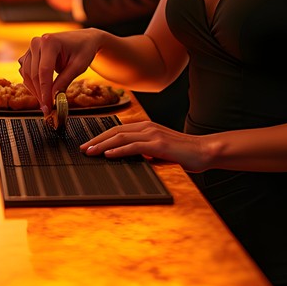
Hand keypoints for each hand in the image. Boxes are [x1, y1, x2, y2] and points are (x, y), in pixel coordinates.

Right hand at [17, 27, 103, 114]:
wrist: (83, 39)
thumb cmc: (83, 50)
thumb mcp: (78, 66)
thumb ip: (64, 81)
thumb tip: (53, 97)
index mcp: (50, 41)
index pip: (44, 71)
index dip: (45, 91)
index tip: (48, 105)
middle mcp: (37, 42)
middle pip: (33, 74)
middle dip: (40, 93)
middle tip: (47, 109)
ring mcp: (32, 48)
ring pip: (26, 74)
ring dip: (34, 90)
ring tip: (45, 102)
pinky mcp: (30, 54)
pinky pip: (25, 71)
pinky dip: (32, 83)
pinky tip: (41, 91)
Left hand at [80, 120, 210, 171]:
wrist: (204, 151)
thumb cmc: (183, 153)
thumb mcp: (159, 151)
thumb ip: (144, 152)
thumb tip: (130, 158)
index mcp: (146, 127)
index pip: (118, 130)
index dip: (101, 136)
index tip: (89, 145)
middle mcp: (147, 127)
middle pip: (115, 131)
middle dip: (96, 140)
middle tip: (83, 148)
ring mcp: (153, 134)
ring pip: (121, 137)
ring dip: (103, 145)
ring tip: (90, 152)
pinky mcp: (158, 144)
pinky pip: (134, 146)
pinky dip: (119, 150)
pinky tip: (109, 154)